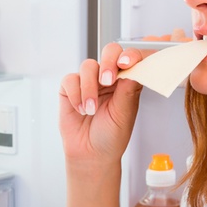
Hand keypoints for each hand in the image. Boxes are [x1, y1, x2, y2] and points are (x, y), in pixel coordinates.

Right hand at [58, 43, 150, 165]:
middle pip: (110, 52)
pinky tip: (80, 109)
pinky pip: (71, 79)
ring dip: (89, 88)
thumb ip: (128, 89)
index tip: (127, 63)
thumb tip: (135, 67)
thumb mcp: (124, 114)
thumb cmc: (111, 136)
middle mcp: (109, 78)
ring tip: (91, 109)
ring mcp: (90, 81)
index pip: (131, 59)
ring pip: (88, 66)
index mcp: (127, 81)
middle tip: (107, 80)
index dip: (130, 56)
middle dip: (108, 62)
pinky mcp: (71, 88)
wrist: (91, 154)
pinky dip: (75, 94)